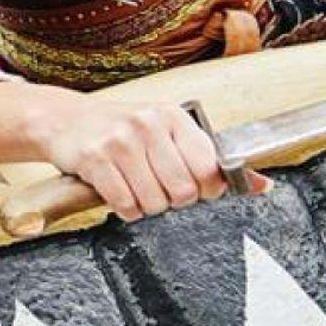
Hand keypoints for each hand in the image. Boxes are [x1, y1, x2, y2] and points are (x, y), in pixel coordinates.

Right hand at [42, 99, 246, 222]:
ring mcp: (119, 140)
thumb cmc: (122, 129)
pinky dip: (126, 209)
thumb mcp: (167, 133)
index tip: (194, 189)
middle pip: (184, 192)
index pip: (210, 169)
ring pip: (155, 202)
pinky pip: (126, 205)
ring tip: (136, 187)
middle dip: (173, 200)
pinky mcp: (94, 158)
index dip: (206, 190)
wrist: (62, 119)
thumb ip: (210, 159)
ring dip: (147, 206)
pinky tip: (118, 191)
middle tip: (158, 187)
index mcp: (172, 116)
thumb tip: (263, 186)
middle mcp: (148, 124)